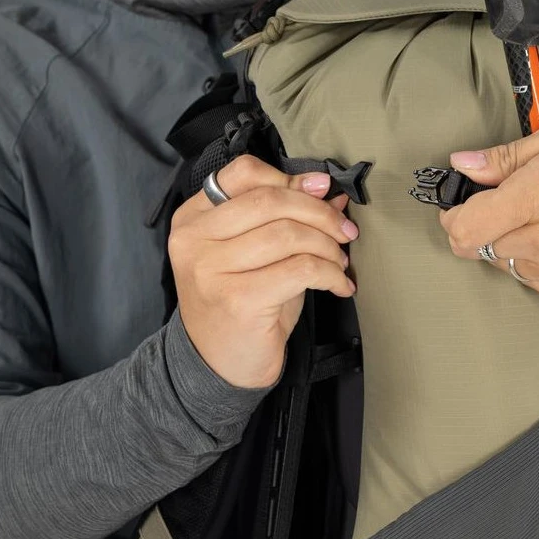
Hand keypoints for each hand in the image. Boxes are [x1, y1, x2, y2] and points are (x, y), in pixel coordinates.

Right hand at [169, 155, 358, 388]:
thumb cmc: (240, 303)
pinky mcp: (237, 299)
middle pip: (270, 201)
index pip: (242, 173)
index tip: (322, 188)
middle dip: (318, 213)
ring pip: (287, 234)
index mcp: (193, 218)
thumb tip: (329, 193)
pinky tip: (339, 285)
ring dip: (327, 246)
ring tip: (340, 262)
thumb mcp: (260, 253)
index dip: (289, 177)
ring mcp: (211, 270)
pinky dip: (330, 274)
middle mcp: (195, 240)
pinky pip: (300, 269)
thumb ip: (286, 218)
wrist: (218, 365)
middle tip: (345, 231)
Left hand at [438, 110, 538, 308]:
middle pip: (482, 249)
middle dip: (489, 227)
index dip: (454, 218)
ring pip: (510, 268)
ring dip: (516, 247)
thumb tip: (462, 164)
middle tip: (518, 206)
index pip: (464, 228)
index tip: (460, 207)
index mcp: (535, 197)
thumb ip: (507, 156)